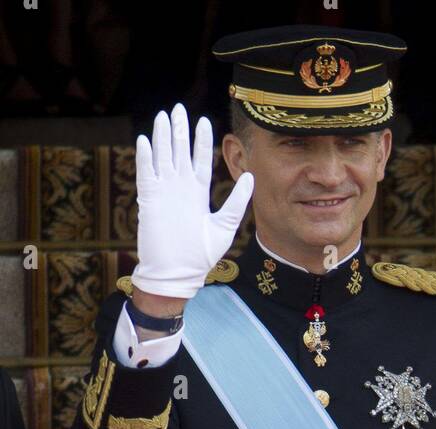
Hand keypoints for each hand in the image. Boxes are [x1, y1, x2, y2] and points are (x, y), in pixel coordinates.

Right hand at [133, 103, 253, 300]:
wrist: (176, 274)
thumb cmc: (201, 256)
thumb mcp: (225, 226)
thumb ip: (237, 202)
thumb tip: (251, 177)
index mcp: (198, 193)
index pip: (200, 160)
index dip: (201, 141)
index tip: (204, 121)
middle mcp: (180, 188)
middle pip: (179, 152)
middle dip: (179, 130)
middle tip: (179, 108)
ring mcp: (164, 192)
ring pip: (162, 157)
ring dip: (162, 137)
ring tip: (164, 116)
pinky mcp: (149, 200)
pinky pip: (146, 173)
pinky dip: (145, 157)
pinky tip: (146, 140)